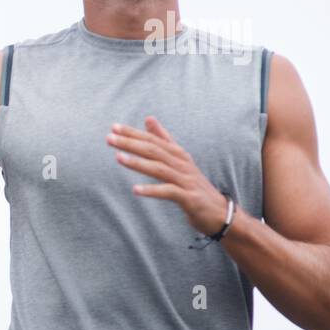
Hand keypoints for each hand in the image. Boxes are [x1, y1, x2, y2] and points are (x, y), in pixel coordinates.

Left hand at [107, 116, 230, 234]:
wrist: (219, 211)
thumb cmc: (193, 185)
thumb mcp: (179, 160)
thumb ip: (164, 139)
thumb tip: (149, 118)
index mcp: (178, 154)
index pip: (153, 140)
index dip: (133, 133)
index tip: (113, 127)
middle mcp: (182, 164)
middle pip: (154, 150)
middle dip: (131, 143)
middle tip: (109, 138)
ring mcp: (186, 180)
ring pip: (160, 168)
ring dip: (138, 163)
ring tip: (118, 158)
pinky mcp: (189, 198)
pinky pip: (169, 192)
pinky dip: (152, 190)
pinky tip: (135, 190)